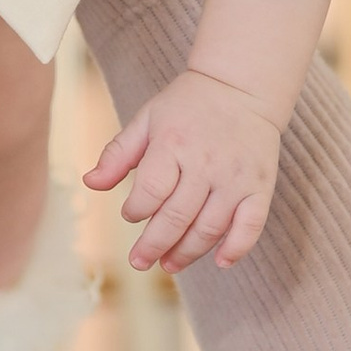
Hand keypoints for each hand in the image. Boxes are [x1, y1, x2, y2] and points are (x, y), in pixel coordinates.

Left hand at [87, 62, 285, 270]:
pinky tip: (220, 262)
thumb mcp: (147, 119)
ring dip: (187, 253)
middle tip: (140, 261)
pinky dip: (237, 248)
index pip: (150, 191)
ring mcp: (236, 177)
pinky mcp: (259, 186)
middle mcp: (206, 163)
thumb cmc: (188, 105)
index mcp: (173, 143)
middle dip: (154, 245)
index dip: (136, 211)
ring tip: (169, 265)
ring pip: (210, 227)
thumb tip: (91, 183)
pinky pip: (251, 225)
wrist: (242, 86)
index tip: (131, 216)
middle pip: (177, 217)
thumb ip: (118, 153)